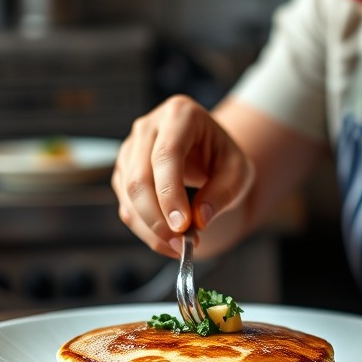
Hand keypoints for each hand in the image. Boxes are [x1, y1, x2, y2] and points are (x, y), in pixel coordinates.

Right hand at [112, 95, 253, 256]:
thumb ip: (223, 193)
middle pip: (139, 178)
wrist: (207, 152)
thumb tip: (199, 220)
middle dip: (158, 218)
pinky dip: (145, 229)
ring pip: (129, 195)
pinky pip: (127, 205)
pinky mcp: (123, 171)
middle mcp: (148, 127)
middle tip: (181, 245)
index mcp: (179, 114)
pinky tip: (167, 240)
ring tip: (180, 246)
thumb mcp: (238, 172)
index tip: (182, 225)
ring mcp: (130, 148)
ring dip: (151, 228)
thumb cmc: (222, 157)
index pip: (166, 155)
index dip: (170, 192)